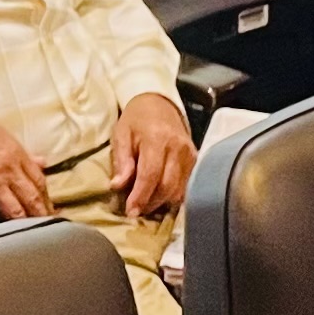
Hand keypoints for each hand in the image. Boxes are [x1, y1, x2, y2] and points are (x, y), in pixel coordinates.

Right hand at [0, 106, 52, 224]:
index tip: (49, 208)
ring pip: (13, 211)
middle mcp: (6, 169)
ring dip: (19, 224)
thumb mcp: (0, 135)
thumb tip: (41, 162)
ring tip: (22, 233)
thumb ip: (22, 152)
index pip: (40, 181)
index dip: (46, 198)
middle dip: (41, 215)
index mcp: (15, 154)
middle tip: (44, 226)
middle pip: (32, 199)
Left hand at [115, 93, 196, 221]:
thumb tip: (118, 186)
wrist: (159, 103)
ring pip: (179, 190)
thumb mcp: (121, 134)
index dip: (140, 196)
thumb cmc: (136, 119)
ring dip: (161, 202)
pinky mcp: (196, 160)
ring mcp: (190, 155)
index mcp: (158, 139)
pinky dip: (172, 195)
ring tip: (145, 204)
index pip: (151, 175)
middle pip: (167, 186)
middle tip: (135, 211)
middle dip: (151, 203)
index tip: (131, 211)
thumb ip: (122, 160)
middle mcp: (178, 148)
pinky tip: (159, 197)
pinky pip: (186, 185)